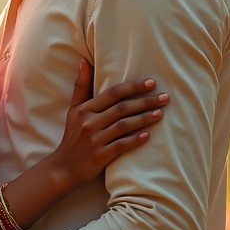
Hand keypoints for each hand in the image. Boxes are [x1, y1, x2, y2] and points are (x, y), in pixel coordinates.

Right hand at [51, 60, 167, 186]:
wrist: (64, 167)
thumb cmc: (72, 135)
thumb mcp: (73, 109)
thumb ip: (81, 86)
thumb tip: (84, 61)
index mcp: (85, 109)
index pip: (113, 93)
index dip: (133, 87)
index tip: (151, 82)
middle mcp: (90, 122)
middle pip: (122, 108)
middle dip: (145, 101)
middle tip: (165, 97)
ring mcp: (95, 140)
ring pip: (124, 125)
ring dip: (144, 118)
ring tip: (160, 113)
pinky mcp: (101, 156)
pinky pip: (121, 145)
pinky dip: (135, 139)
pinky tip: (148, 135)